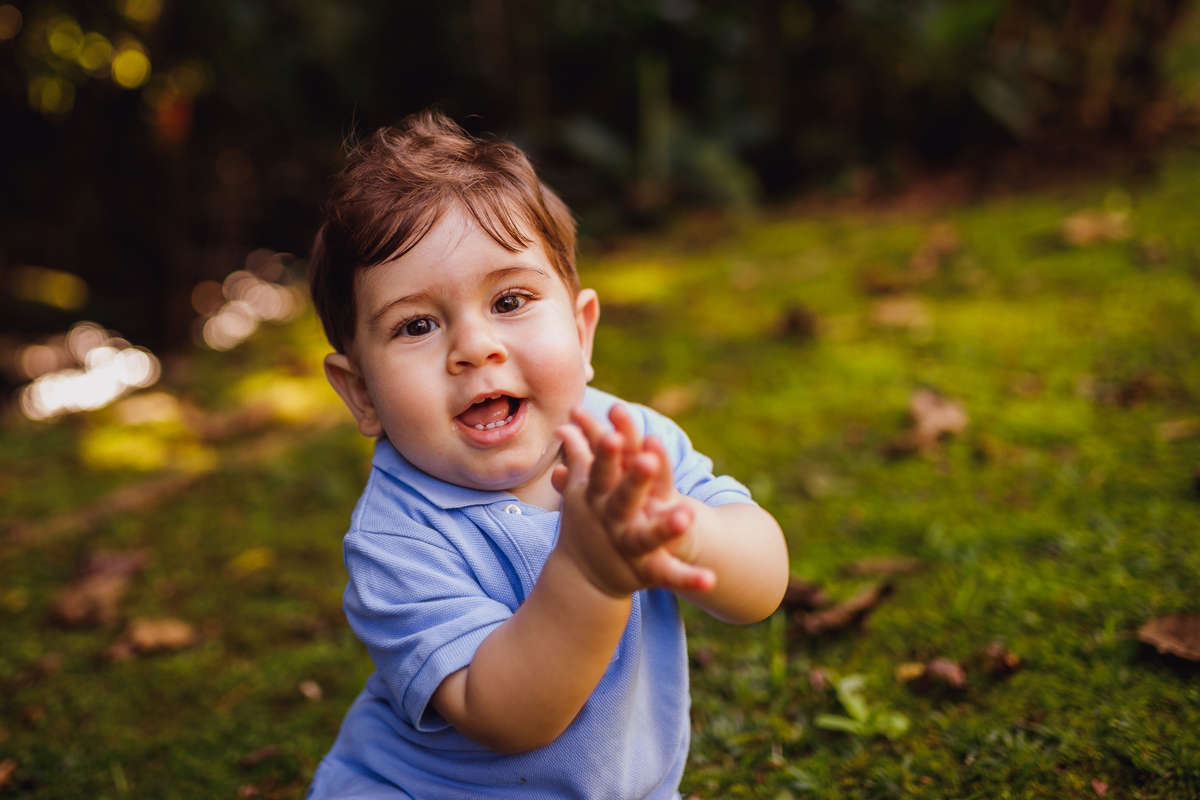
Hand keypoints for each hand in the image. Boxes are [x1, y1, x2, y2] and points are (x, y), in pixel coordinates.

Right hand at [550, 404, 716, 597]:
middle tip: (647, 460)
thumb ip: (580, 457)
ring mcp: (629, 547)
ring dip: (665, 528)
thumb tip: (566, 425)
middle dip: (635, 481)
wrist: (582, 577)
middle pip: (623, 500)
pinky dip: (688, 578)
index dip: (606, 455)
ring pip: (647, 537)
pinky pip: (668, 574)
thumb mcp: (581, 491)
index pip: (601, 472)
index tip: (613, 435)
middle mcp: (612, 522)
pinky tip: (710, 579)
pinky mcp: (646, 571)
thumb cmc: (587, 521)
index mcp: (597, 499)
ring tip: (686, 514)